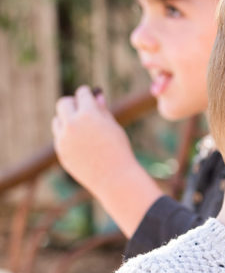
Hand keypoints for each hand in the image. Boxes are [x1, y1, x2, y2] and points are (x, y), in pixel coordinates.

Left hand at [51, 85, 162, 235]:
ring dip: (67, 120)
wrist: (115, 179)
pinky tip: (81, 144)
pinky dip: (67, 137)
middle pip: (63, 103)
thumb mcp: (113, 127)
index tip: (90, 96)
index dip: (87, 94)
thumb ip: (102, 110)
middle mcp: (72, 125)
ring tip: (82, 129)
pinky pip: (59, 138)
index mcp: (88, 114)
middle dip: (73, 104)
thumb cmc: (119, 151)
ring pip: (57, 120)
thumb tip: (96, 95)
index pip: (82, 93)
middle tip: (81, 108)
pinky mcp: (61, 152)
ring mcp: (63, 140)